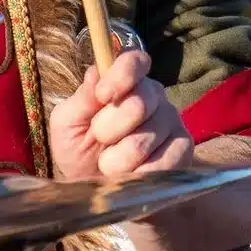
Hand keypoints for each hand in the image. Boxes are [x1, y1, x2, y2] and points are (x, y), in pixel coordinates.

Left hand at [48, 47, 193, 180]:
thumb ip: (81, 99)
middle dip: (108, 129)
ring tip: (109, 162)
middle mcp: (152, 95)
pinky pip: (164, 161)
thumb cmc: (78, 150)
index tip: (102, 96)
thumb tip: (95, 72)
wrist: (97, 190)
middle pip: (138, 104)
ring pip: (145, 138)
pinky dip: (138, 174)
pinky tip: (131, 174)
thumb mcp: (67, 124)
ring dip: (117, 158)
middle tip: (99, 140)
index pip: (134, 61)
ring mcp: (171, 121)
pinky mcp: (183, 149)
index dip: (121, 75)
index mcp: (123, 81)